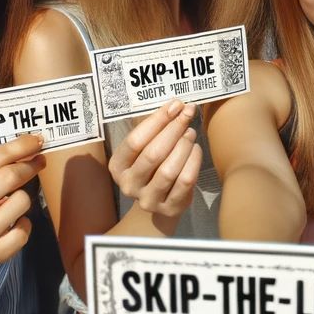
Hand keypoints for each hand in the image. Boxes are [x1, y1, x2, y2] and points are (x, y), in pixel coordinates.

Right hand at [0, 133, 44, 271]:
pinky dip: (24, 224)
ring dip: (24, 198)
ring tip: (12, 203)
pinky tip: (13, 224)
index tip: (37, 140)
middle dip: (30, 166)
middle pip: (10, 177)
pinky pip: (25, 230)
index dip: (21, 146)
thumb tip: (31, 148)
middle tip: (40, 161)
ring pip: (22, 202)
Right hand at [109, 100, 200, 216]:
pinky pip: (184, 182)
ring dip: (183, 147)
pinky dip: (193, 162)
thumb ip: (156, 127)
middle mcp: (129, 185)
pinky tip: (196, 149)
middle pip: (153, 154)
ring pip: (168, 170)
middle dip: (173, 130)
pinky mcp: (169, 208)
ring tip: (191, 132)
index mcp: (117, 166)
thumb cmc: (152, 164)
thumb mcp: (145, 147)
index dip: (157, 121)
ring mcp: (148, 200)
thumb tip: (177, 105)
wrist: (159, 202)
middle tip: (188, 114)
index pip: (135, 140)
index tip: (175, 105)